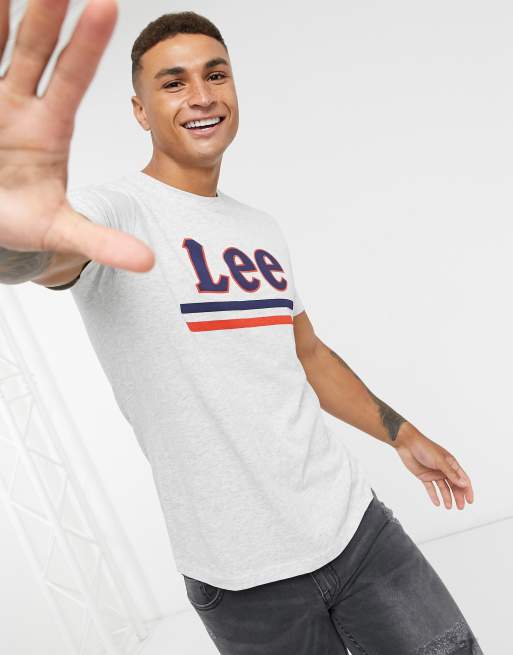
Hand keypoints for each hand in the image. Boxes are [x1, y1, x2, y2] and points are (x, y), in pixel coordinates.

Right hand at [0, 0, 153, 271]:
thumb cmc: (23, 222)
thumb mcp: (62, 233)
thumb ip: (102, 242)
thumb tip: (148, 262)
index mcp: (50, 129)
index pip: (73, 79)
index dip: (87, 45)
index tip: (105, 4)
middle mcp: (20, 105)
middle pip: (33, 50)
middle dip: (45, 13)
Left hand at [393, 426, 473, 509]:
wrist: (407, 444)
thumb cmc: (425, 448)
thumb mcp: (440, 461)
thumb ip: (451, 473)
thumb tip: (464, 483)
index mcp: (450, 463)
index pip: (462, 478)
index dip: (467, 489)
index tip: (470, 501)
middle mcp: (444, 469)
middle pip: (454, 485)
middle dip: (458, 496)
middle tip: (460, 507)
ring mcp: (434, 473)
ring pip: (443, 488)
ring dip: (447, 497)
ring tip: (448, 507)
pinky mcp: (424, 476)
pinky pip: (431, 488)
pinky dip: (434, 495)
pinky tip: (437, 503)